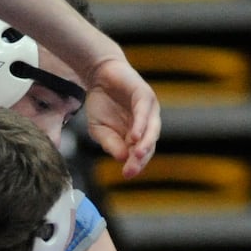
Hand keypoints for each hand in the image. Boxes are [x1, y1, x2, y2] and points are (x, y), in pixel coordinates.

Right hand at [83, 58, 160, 178]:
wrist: (99, 75)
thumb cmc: (101, 103)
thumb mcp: (99, 129)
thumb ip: (110, 143)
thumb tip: (122, 158)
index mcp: (137, 133)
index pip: (141, 152)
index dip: (135, 163)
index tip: (126, 174)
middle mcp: (147, 123)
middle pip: (149, 144)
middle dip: (140, 158)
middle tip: (130, 170)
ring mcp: (149, 109)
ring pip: (152, 130)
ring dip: (145, 144)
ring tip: (138, 156)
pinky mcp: (144, 95)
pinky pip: (144, 113)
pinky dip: (140, 125)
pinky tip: (134, 136)